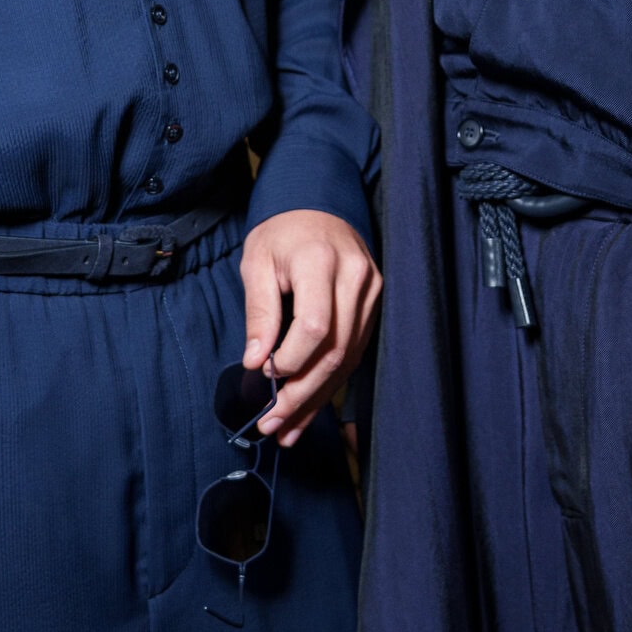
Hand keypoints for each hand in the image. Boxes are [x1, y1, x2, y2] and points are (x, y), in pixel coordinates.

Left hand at [240, 210, 382, 446]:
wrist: (318, 204)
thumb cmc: (282, 233)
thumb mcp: (257, 262)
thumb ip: (259, 312)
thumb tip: (255, 361)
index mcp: (321, 260)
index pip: (315, 326)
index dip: (290, 358)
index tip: (264, 372)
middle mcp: (355, 277)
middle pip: (335, 350)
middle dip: (302, 393)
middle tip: (272, 424)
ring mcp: (371, 291)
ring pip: (348, 358)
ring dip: (317, 398)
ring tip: (287, 427)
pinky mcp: (375, 304)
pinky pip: (355, 351)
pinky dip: (330, 382)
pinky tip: (310, 406)